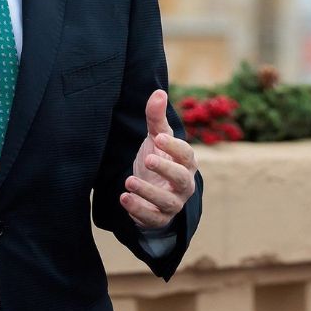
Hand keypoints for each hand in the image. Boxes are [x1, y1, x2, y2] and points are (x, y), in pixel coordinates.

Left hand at [119, 89, 197, 230]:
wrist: (151, 193)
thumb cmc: (158, 160)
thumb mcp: (156, 139)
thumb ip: (156, 118)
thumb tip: (158, 92)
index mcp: (186, 163)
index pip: (186, 155)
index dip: (174, 147)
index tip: (158, 138)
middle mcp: (184, 184)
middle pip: (182, 178)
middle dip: (166, 169)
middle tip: (148, 158)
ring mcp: (173, 203)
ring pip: (167, 201)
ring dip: (148, 192)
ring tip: (129, 181)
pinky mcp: (159, 218)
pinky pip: (153, 218)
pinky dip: (139, 210)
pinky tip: (124, 199)